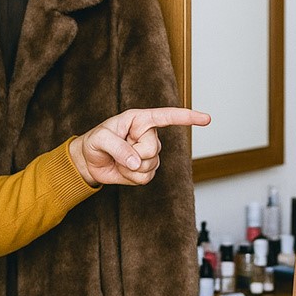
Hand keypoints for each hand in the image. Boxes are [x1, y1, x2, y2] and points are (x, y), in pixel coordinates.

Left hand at [68, 107, 210, 185]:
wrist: (89, 163)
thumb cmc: (94, 143)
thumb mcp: (100, 140)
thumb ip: (118, 148)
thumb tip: (137, 162)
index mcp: (140, 120)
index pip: (167, 117)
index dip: (187, 117)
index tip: (206, 119)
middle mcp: (148, 135)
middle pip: (154, 149)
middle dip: (134, 154)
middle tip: (117, 151)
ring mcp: (150, 154)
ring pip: (151, 165)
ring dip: (131, 168)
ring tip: (119, 160)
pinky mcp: (147, 170)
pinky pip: (146, 178)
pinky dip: (131, 178)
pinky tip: (124, 170)